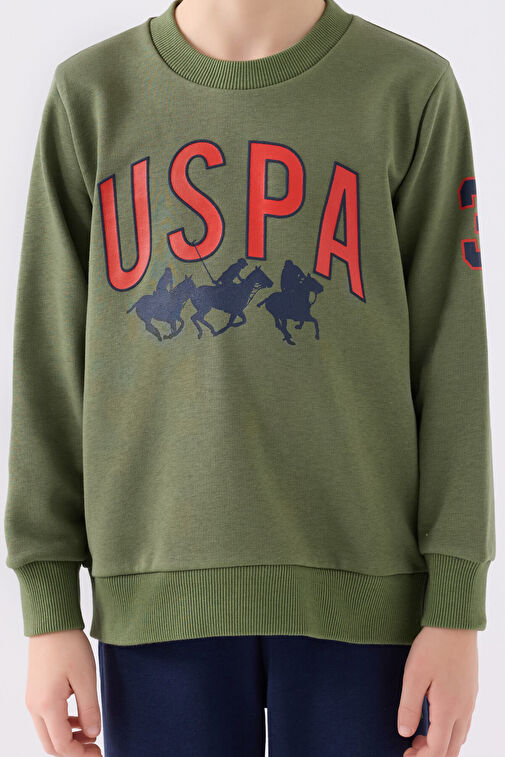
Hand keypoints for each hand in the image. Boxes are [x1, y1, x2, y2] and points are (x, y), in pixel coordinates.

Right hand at [25, 629, 101, 755]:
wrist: (51, 623)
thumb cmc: (68, 646)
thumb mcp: (86, 677)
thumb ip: (90, 709)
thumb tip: (93, 734)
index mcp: (47, 705)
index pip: (62, 745)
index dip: (80, 755)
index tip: (99, 753)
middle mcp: (35, 707)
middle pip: (51, 745)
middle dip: (73, 752)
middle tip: (95, 749)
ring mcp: (33, 700)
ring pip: (48, 733)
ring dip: (68, 739)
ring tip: (90, 734)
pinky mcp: (36, 693)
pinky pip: (46, 719)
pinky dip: (62, 726)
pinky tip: (79, 719)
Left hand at [398, 626, 478, 756]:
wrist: (455, 623)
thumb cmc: (433, 647)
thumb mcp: (413, 676)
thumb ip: (409, 707)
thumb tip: (404, 733)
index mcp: (448, 709)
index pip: (438, 750)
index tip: (405, 755)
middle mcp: (463, 709)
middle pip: (452, 749)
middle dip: (432, 755)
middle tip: (411, 749)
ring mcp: (469, 700)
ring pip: (460, 736)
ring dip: (441, 743)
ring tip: (419, 734)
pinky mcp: (470, 691)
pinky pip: (464, 722)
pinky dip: (450, 730)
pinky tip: (435, 718)